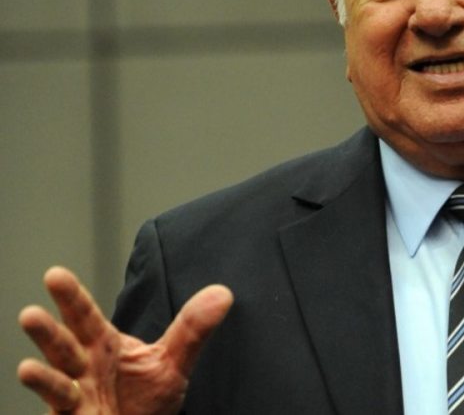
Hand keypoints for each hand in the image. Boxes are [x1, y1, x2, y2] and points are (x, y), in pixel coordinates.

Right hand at [17, 266, 232, 414]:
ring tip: (27, 363)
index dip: (71, 298)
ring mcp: (76, 398)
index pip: (85, 317)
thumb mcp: (172, 362)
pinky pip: (63, 411)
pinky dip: (56, 405)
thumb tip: (223, 293)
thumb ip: (191, 329)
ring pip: (56, 383)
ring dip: (41, 376)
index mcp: (102, 346)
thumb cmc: (146, 399)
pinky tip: (44, 389)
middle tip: (31, 312)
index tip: (56, 275)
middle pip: (63, 346)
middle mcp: (83, 369)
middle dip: (47, 331)